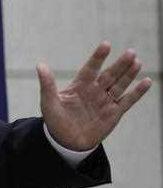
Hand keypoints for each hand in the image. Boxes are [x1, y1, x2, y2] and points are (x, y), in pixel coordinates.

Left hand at [36, 42, 152, 150]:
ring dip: (129, 74)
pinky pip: (128, 100)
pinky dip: (137, 92)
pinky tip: (146, 81)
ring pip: (120, 85)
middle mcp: (94, 91)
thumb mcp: (49, 102)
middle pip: (109, 75)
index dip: (98, 57)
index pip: (91, 68)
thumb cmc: (55, 120)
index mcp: (79, 85)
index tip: (106, 45)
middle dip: (120, 64)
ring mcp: (105, 101)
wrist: (66, 142)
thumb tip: (40, 65)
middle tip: (130, 52)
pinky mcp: (114, 113)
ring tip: (137, 62)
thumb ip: (47, 84)